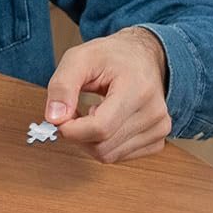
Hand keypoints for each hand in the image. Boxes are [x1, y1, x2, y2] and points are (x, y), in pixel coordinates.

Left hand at [44, 27, 170, 162]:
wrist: (142, 57)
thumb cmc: (112, 56)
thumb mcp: (79, 58)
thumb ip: (62, 86)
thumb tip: (54, 118)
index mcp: (137, 89)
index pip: (100, 128)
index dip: (71, 129)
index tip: (58, 118)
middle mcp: (153, 113)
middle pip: (102, 146)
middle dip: (77, 134)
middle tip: (74, 112)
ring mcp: (159, 129)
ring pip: (108, 155)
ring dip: (89, 140)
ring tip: (91, 113)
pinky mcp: (157, 141)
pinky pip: (118, 156)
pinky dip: (103, 144)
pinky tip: (104, 123)